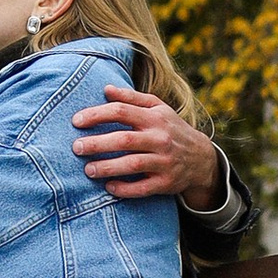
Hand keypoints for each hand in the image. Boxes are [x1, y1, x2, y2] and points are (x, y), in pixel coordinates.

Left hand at [73, 83, 230, 210]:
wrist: (201, 158)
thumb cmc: (170, 128)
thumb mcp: (157, 108)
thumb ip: (131, 98)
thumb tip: (105, 89)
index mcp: (154, 118)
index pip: (121, 111)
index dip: (96, 115)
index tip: (76, 121)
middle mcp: (160, 139)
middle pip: (124, 139)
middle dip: (97, 143)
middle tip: (76, 147)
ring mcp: (164, 162)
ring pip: (132, 165)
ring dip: (107, 167)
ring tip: (88, 170)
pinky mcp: (166, 183)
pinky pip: (143, 188)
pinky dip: (124, 189)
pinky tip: (108, 187)